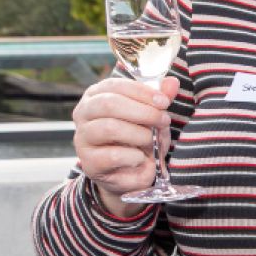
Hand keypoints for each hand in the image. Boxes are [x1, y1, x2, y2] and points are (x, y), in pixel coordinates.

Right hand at [71, 75, 180, 216]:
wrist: (129, 174)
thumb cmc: (138, 140)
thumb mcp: (152, 118)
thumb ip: (159, 100)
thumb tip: (172, 82)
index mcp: (96, 96)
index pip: (114, 85)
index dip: (141, 92)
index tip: (164, 102)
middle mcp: (84, 114)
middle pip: (109, 104)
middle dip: (143, 112)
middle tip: (164, 120)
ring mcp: (83, 138)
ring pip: (109, 128)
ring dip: (140, 134)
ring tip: (152, 141)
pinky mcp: (89, 162)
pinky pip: (113, 155)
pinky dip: (134, 157)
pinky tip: (141, 158)